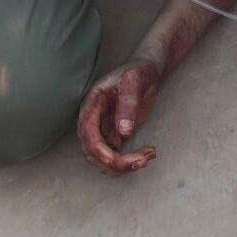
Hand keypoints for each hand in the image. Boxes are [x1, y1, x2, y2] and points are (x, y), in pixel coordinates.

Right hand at [77, 58, 160, 175]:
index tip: (115, 161)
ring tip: (148, 157)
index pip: (88, 133)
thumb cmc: (138, 71)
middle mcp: (93, 120)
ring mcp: (102, 129)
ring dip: (124, 165)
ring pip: (104, 158)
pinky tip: (149, 153)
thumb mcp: (134, 81)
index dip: (98, 150)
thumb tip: (123, 132)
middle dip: (115, 162)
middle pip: (93, 152)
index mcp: (92, 104)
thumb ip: (128, 103)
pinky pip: (116, 156)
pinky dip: (130, 160)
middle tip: (141, 160)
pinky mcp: (114, 136)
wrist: (146, 72)